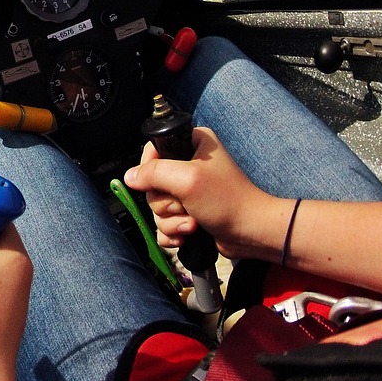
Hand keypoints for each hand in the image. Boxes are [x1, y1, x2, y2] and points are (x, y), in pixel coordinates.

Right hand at [124, 128, 290, 261]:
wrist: (252, 234)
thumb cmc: (226, 201)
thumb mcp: (187, 179)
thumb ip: (154, 173)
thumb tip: (128, 177)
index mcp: (191, 144)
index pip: (152, 150)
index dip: (151, 170)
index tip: (165, 184)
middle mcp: (188, 164)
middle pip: (152, 184)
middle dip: (167, 203)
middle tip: (187, 206)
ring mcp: (187, 191)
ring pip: (157, 207)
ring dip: (172, 221)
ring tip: (193, 223)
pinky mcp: (188, 213)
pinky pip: (164, 224)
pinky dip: (172, 233)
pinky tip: (187, 236)